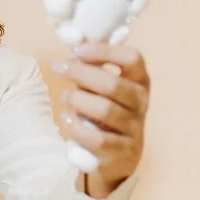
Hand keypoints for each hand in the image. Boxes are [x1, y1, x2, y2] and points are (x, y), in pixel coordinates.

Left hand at [51, 40, 149, 186]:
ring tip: (63, 96)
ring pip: (105, 110)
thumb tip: (71, 43)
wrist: (120, 156)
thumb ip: (92, 68)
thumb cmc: (107, 112)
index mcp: (140, 81)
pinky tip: (66, 119)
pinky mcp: (122, 152)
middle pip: (113, 84)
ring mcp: (134, 129)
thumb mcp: (104, 89)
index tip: (78, 50)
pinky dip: (77, 128)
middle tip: (58, 67)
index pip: (133, 59)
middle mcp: (142, 104)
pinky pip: (98, 139)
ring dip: (78, 100)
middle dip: (81, 73)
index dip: (105, 51)